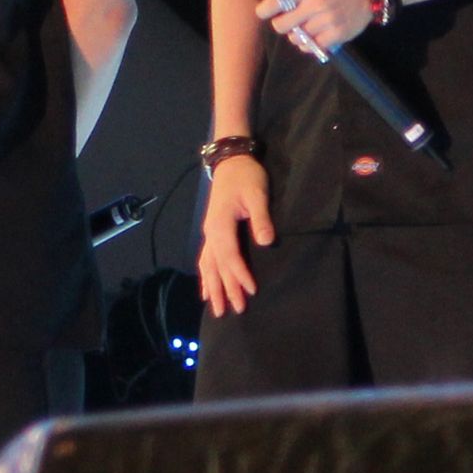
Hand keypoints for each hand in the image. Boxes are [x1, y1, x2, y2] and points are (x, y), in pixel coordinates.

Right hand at [198, 155, 274, 315]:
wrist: (231, 162)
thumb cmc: (246, 176)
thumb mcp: (257, 193)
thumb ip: (261, 218)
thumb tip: (267, 242)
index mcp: (221, 224)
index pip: (230, 256)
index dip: (239, 274)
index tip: (251, 290)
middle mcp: (211, 233)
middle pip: (217, 266)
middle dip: (226, 289)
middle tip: (237, 310)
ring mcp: (209, 233)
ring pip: (208, 266)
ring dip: (213, 288)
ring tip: (217, 309)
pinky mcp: (211, 232)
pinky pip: (205, 260)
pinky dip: (205, 276)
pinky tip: (206, 290)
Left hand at [253, 0, 371, 51]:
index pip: (276, 0)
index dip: (265, 9)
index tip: (265, 10)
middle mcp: (317, 2)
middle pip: (282, 25)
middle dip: (281, 24)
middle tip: (286, 18)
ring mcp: (328, 20)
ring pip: (297, 38)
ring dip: (296, 34)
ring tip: (303, 25)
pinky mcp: (338, 34)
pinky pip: (312, 48)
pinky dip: (309, 44)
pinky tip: (313, 34)